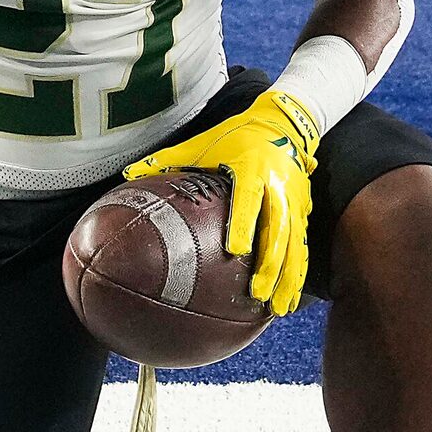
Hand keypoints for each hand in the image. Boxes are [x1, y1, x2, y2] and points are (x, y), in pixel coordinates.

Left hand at [122, 89, 321, 314]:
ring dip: (288, 277)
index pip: (249, 199)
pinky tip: (290, 301)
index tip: (235, 251)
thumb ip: (169, 159)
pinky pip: (303, 247)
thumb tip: (128, 174)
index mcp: (252, 168)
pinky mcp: (303, 211)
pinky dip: (298, 274)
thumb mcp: (203, 143)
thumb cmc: (236, 134)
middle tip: (256, 293)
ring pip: (295, 244)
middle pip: (278, 230)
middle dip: (271, 264)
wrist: (283, 123)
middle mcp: (277, 187)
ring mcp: (294, 201)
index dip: (244, 224)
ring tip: (278, 308)